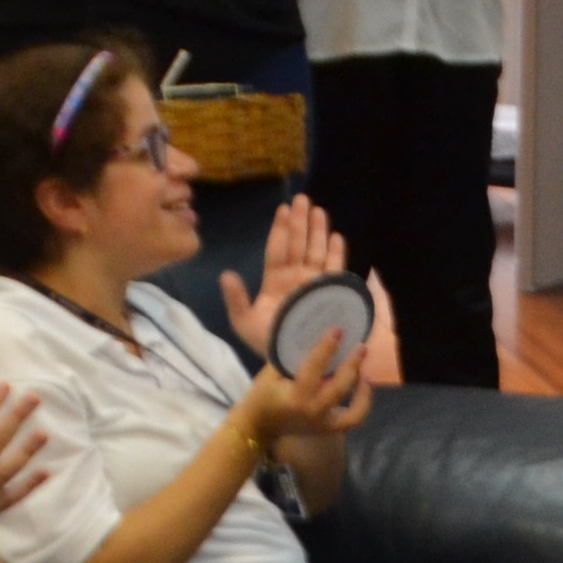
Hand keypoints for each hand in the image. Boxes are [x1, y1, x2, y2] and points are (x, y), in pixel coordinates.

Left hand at [218, 191, 347, 358]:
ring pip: (316, 251)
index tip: (282, 209)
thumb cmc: (269, 343)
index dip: (279, 229)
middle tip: (302, 198)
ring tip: (319, 210)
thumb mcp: (245, 323)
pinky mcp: (331, 294)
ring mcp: (314, 284)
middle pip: (297, 244)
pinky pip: (334, 269)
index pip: (277, 250)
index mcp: (275, 282)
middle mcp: (296, 278)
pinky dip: (336, 253)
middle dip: (299, 222)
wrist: (295, 363)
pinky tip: (336, 237)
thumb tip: (225, 274)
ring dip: (317, 231)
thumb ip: (236, 300)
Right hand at [238, 328, 367, 454]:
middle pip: (339, 388)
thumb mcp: (270, 373)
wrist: (258, 426)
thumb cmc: (263, 395)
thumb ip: (291, 358)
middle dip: (352, 366)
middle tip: (360, 347)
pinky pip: (354, 418)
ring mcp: (323, 424)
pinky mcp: (329, 429)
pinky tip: (364, 383)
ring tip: (363, 368)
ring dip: (362, 388)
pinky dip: (363, 402)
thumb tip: (313, 333)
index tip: (337, 330)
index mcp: (295, 397)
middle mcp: (312, 412)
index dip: (326, 348)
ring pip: (353, 410)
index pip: (314, 368)